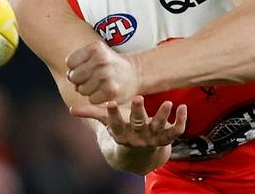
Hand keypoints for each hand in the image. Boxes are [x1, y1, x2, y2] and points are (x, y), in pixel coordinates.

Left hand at [66, 41, 139, 104]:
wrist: (134, 74)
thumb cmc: (109, 64)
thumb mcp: (95, 54)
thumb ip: (77, 63)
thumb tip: (69, 76)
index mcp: (95, 48)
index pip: (70, 63)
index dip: (75, 68)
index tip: (86, 67)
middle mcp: (101, 60)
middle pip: (74, 77)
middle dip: (79, 81)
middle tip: (92, 78)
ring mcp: (106, 75)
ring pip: (81, 90)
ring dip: (88, 90)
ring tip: (100, 83)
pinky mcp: (111, 90)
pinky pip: (91, 99)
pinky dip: (96, 98)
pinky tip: (105, 91)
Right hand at [71, 95, 187, 147]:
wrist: (141, 155)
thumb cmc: (123, 131)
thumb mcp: (109, 123)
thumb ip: (93, 114)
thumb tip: (72, 110)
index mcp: (122, 133)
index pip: (116, 125)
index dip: (113, 115)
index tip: (110, 103)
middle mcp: (138, 137)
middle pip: (138, 124)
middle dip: (138, 112)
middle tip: (138, 98)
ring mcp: (154, 138)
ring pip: (159, 128)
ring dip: (163, 115)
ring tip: (168, 103)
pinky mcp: (168, 137)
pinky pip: (176, 131)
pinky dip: (181, 121)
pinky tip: (183, 107)